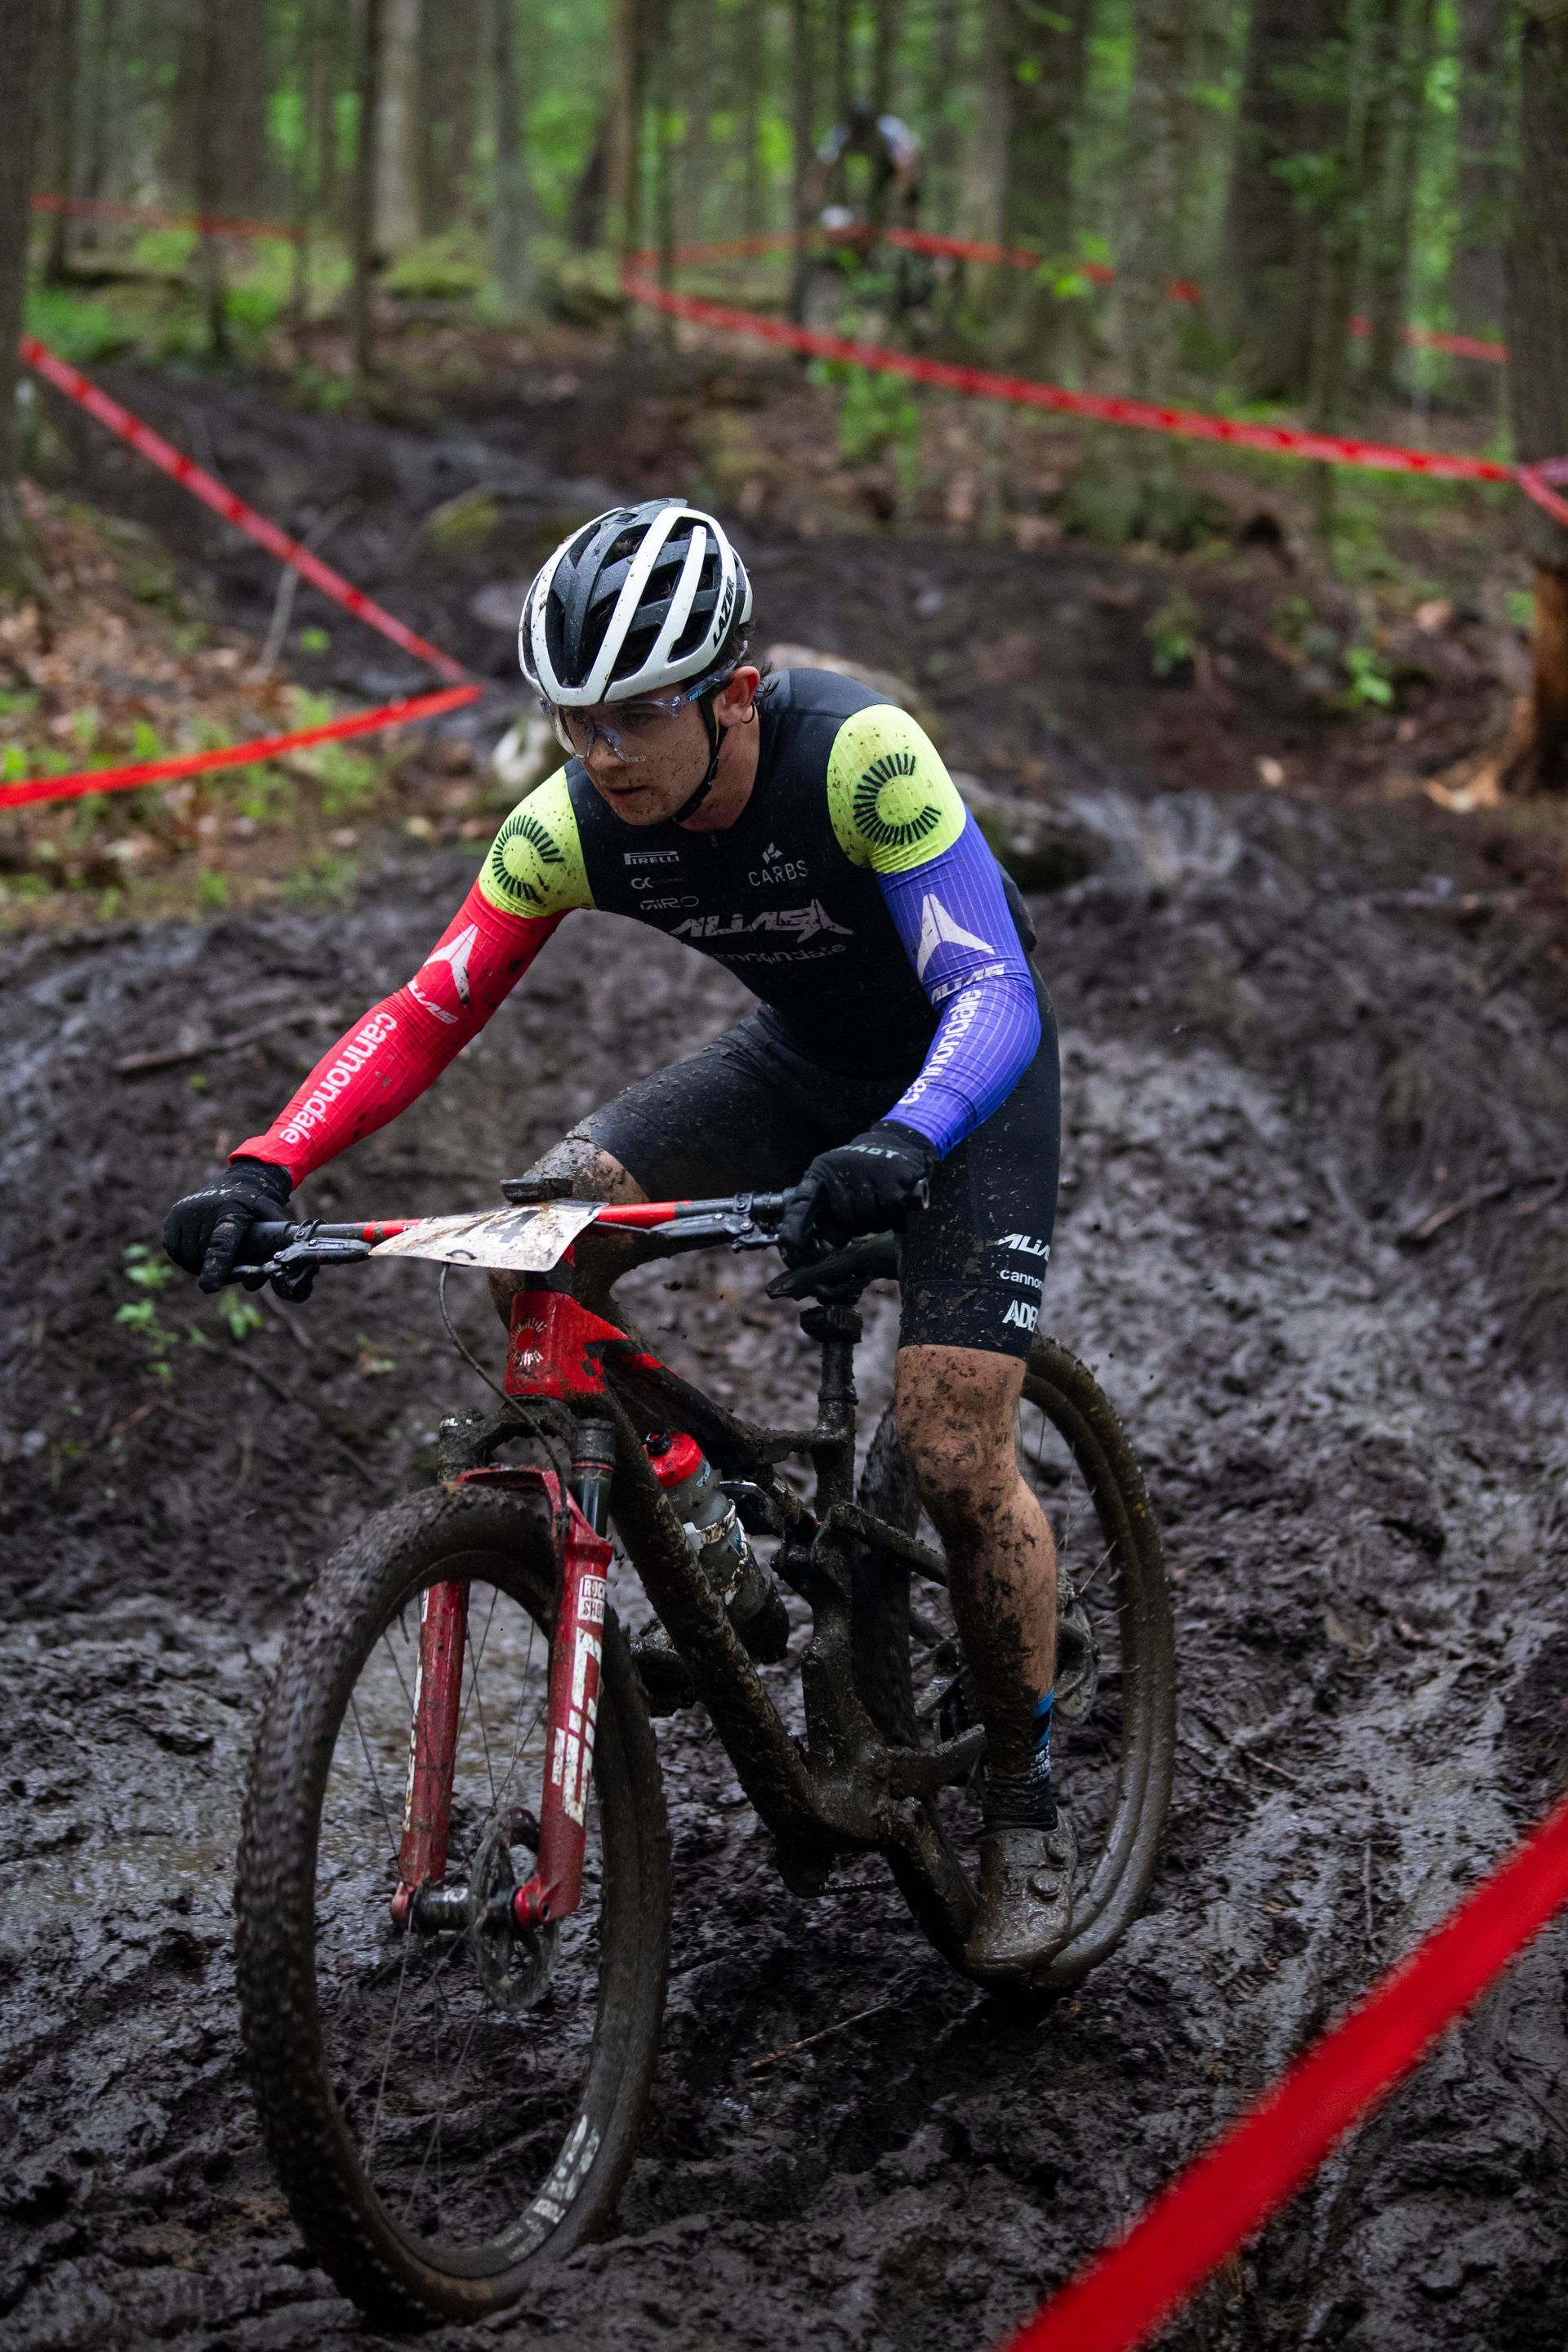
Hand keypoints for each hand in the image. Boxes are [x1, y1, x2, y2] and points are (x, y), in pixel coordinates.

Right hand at [164, 1158, 291, 1292]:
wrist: (242, 1182)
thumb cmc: (259, 1209)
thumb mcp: (273, 1225)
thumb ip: (267, 1254)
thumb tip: (250, 1285)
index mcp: (232, 1211)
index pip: (221, 1244)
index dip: (215, 1267)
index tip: (209, 1287)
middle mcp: (203, 1209)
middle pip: (202, 1256)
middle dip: (216, 1270)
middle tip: (231, 1266)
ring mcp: (185, 1212)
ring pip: (186, 1256)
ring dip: (198, 1264)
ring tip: (217, 1256)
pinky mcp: (173, 1217)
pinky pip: (173, 1249)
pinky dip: (186, 1256)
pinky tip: (200, 1250)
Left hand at [779, 1121, 938, 1268]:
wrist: (893, 1143)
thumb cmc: (858, 1171)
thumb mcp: (831, 1180)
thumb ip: (818, 1208)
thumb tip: (802, 1243)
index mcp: (821, 1173)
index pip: (803, 1201)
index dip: (796, 1226)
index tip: (791, 1244)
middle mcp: (840, 1171)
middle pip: (843, 1222)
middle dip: (853, 1225)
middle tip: (861, 1210)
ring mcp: (868, 1175)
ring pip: (867, 1223)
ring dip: (875, 1222)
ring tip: (878, 1204)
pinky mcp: (893, 1181)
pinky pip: (890, 1218)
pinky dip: (895, 1219)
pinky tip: (895, 1206)